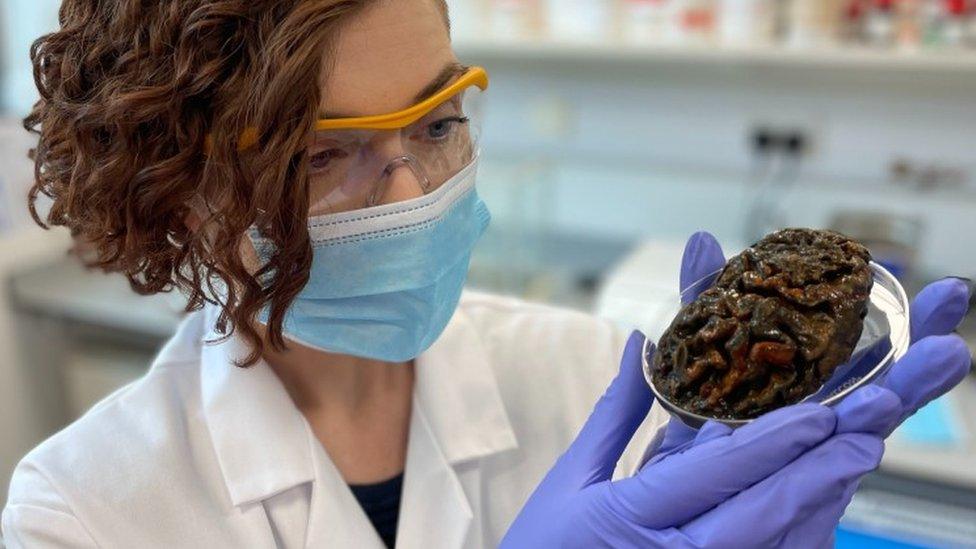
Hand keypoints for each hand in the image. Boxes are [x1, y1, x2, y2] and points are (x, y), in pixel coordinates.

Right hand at [501, 330, 878, 546]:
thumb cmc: (546, 548)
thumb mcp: (572, 479)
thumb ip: (616, 412)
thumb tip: (641, 343)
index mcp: (631, 518)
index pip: (714, 477)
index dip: (771, 444)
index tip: (819, 415)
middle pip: (761, 513)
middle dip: (820, 471)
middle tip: (869, 431)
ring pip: (775, 545)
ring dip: (821, 500)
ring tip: (858, 457)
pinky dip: (800, 531)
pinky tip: (823, 501)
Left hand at [646, 232, 972, 546]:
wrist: (667, 529)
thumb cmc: (688, 451)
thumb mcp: (689, 370)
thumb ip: (703, 311)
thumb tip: (702, 240)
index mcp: (806, 401)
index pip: (865, 359)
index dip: (907, 328)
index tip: (950, 293)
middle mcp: (821, 435)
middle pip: (880, 393)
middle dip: (918, 354)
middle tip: (957, 306)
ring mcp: (813, 475)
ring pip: (859, 438)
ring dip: (892, 401)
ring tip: (930, 364)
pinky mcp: (792, 513)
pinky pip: (815, 486)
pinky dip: (838, 462)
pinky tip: (864, 440)